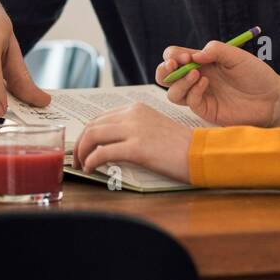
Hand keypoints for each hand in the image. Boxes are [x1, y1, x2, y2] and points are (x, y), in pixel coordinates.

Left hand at [72, 102, 192, 183]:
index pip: (101, 118)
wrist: (201, 154)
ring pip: (93, 136)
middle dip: (80, 143)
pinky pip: (103, 153)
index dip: (87, 134)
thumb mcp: (153, 129)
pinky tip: (91, 170)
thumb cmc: (180, 147)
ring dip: (82, 152)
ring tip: (82, 165)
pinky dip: (92, 162)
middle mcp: (133, 114)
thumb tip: (110, 145)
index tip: (84, 148)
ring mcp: (134, 129)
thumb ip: (132, 131)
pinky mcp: (137, 147)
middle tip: (78, 159)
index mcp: (136, 109)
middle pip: (93, 125)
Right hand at [155, 40, 279, 127]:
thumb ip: (215, 50)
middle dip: (164, 70)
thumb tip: (193, 56)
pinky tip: (206, 84)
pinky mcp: (206, 109)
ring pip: (172, 92)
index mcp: (202, 62)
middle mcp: (196, 78)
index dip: (173, 56)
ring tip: (196, 74)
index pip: (175, 57)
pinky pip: (189, 102)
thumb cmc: (255, 74)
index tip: (185, 56)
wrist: (271, 98)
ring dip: (179, 81)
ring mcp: (200, 95)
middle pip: (165, 76)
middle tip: (174, 65)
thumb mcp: (236, 56)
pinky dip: (193, 91)